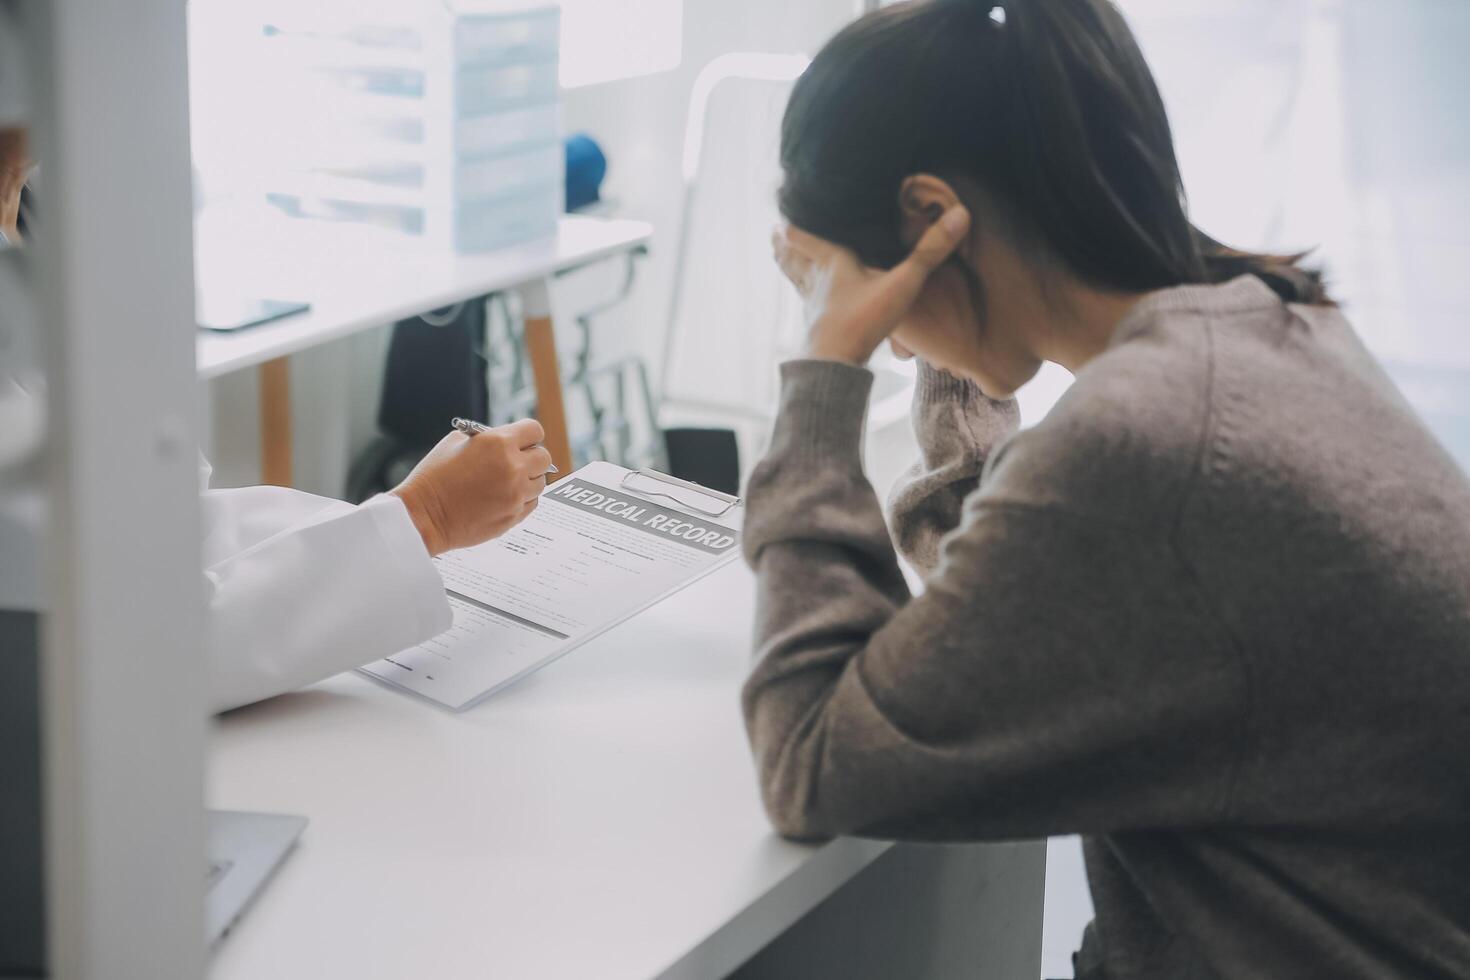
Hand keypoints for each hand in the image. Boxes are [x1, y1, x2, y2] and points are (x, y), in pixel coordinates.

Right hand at [390, 419, 553, 556]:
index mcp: (498, 443)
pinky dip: (523, 498)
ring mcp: (516, 494)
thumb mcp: (455, 442)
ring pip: (540, 482)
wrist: (423, 515)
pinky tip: (503, 497)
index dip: (528, 435)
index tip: (522, 440)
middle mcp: (513, 467)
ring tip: (505, 482)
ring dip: (528, 479)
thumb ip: (486, 438)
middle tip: (517, 461)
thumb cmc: (433, 477)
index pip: (534, 430)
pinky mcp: (514, 516)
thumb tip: (505, 440)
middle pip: (544, 457)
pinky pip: (533, 502)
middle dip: (531, 457)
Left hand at [772, 205, 970, 365]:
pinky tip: (805, 299)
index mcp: (832, 262)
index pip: (807, 235)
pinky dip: (801, 294)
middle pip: (794, 256)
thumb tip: (961, 213)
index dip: (798, 222)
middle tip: (773, 231)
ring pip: (796, 278)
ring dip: (787, 265)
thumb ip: (929, 252)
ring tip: (777, 253)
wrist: (832, 367)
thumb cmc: (862, 322)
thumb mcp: (901, 284)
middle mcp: (816, 280)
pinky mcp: (814, 326)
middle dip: (785, 244)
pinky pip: (805, 304)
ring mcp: (812, 305)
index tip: (787, 210)